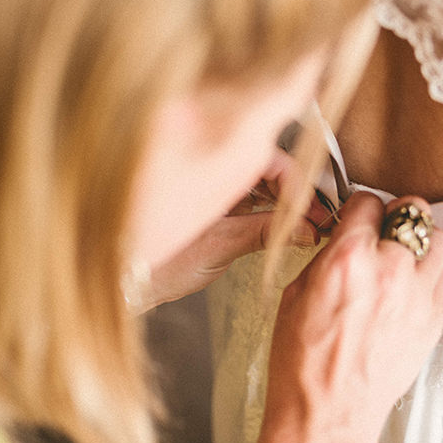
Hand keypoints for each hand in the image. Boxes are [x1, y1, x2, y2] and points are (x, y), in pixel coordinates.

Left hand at [146, 151, 331, 307]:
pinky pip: (246, 195)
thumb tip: (307, 229)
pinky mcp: (210, 203)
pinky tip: (280, 224)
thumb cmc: (156, 262)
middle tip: (316, 218)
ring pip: (259, 180)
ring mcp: (209, 184)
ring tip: (302, 224)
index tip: (315, 210)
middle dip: (294, 191)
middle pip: (268, 165)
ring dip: (282, 199)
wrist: (126, 283)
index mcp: (209, 163)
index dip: (298, 185)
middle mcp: (209, 167)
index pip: (270, 159)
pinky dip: (267, 208)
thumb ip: (267, 231)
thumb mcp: (222, 245)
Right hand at [260, 192, 442, 442]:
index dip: (359, 208)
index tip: (358, 218)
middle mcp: (389, 270)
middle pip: (412, 212)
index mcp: (348, 259)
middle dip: (396, 217)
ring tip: (403, 258)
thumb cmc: (304, 363)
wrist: (329, 414)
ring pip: (438, 239)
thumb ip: (328, 256)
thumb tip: (345, 237)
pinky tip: (413, 285)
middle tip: (384, 231)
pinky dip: (433, 272)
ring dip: (420, 242)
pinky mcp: (435, 319)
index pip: (368, 201)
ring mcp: (417, 295)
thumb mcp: (296, 294)